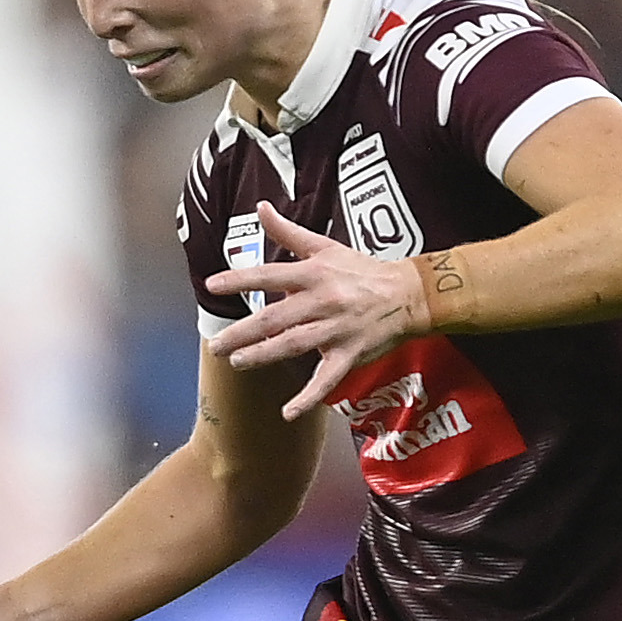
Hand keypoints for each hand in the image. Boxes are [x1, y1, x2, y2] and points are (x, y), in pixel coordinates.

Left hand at [201, 202, 429, 418]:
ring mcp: (336, 329)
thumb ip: (289, 232)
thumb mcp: (326, 246)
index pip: (270, 275)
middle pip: (275, 318)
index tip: (213, 286)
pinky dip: (308, 397)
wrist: (408, 294)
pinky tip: (288, 412)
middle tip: (216, 343)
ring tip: (238, 362)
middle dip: (242, 332)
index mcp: (314, 274)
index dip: (240, 280)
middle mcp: (322, 301)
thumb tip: (261, 208)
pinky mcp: (349, 354)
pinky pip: (326, 379)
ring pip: (294, 344)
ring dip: (264, 355)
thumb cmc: (363, 270)